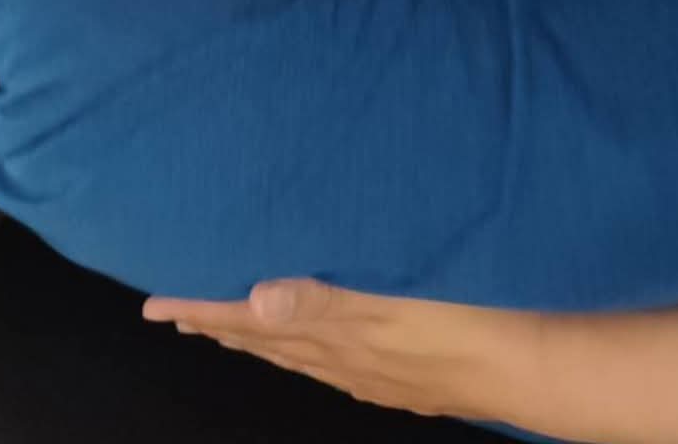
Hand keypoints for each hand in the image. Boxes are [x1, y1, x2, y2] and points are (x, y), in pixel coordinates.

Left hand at [143, 281, 535, 418]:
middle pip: (263, 341)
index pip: (248, 321)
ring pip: (293, 354)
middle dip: (217, 325)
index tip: (156, 308)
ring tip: (225, 330)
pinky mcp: (391, 375)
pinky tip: (307, 352)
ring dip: (254, 339)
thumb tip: (256, 303)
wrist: (520, 366)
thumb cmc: (459, 322)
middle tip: (178, 316)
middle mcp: (339, 357)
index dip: (201, 311)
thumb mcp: (389, 302)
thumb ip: (322, 302)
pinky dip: (299, 352)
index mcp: (330, 334)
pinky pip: (326, 364)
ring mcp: (366, 370)